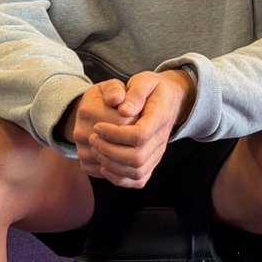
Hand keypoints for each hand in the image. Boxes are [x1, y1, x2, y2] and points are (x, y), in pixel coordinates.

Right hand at [58, 79, 128, 171]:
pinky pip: (109, 173)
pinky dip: (122, 168)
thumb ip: (116, 89)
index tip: (138, 115)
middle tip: (136, 129)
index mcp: (88, 111)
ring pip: (114, 162)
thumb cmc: (107, 99)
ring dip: (129, 155)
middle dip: (133, 139)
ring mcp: (82, 151)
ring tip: (132, 141)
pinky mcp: (86, 165)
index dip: (137, 121)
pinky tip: (127, 154)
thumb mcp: (112, 86)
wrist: (90, 114)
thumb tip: (118, 100)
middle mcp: (81, 133)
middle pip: (118, 144)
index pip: (122, 122)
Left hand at [80, 69, 195, 188]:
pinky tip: (104, 166)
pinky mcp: (151, 163)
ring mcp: (157, 154)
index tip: (97, 126)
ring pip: (136, 172)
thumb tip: (123, 110)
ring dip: (111, 164)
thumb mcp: (145, 81)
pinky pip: (138, 180)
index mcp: (160, 119)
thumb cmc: (152, 88)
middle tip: (92, 138)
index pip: (138, 135)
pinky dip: (118, 178)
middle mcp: (161, 140)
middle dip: (109, 151)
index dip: (114, 134)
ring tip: (95, 149)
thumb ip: (135, 93)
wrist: (169, 100)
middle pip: (136, 158)